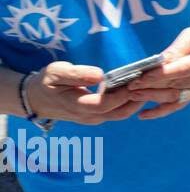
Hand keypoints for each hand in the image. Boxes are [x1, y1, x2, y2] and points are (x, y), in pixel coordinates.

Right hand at [22, 61, 147, 125]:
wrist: (37, 99)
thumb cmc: (47, 82)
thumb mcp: (56, 72)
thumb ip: (77, 74)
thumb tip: (100, 75)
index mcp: (77, 105)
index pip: (104, 104)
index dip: (121, 94)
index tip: (135, 80)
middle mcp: (89, 116)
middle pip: (119, 112)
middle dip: (136, 97)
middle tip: (150, 80)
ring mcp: (95, 118)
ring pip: (122, 113)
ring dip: (136, 100)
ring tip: (148, 82)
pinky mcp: (99, 116)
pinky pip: (118, 112)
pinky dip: (130, 101)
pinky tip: (138, 87)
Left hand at [125, 24, 189, 119]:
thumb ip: (175, 50)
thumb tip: (156, 64)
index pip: (181, 70)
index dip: (160, 75)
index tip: (140, 77)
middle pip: (175, 85)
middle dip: (150, 86)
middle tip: (130, 86)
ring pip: (173, 97)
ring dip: (152, 97)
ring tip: (133, 95)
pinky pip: (177, 105)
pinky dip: (160, 111)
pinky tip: (144, 115)